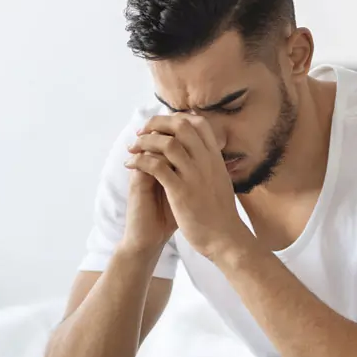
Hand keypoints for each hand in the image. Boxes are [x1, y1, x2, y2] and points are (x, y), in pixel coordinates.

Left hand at [125, 114, 252, 260]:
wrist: (225, 238)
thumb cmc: (221, 214)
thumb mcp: (220, 181)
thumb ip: (210, 164)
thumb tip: (205, 152)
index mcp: (215, 158)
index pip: (199, 123)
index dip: (177, 118)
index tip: (162, 125)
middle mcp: (206, 161)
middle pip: (181, 126)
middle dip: (157, 123)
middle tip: (142, 131)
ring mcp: (194, 175)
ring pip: (167, 143)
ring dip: (145, 141)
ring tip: (132, 148)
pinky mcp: (180, 191)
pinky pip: (156, 166)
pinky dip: (140, 161)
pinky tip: (131, 164)